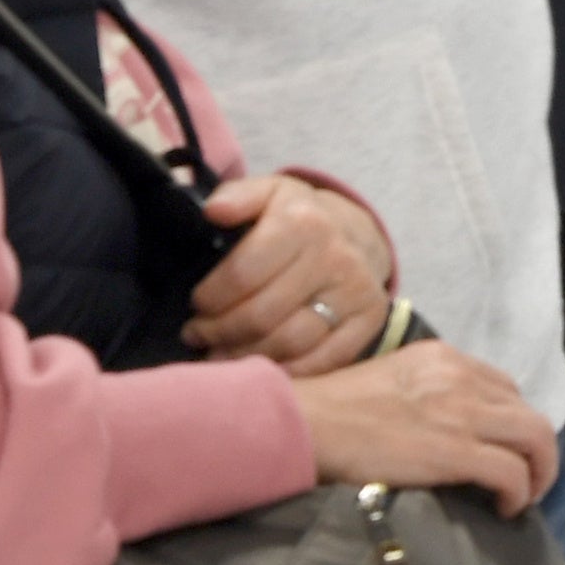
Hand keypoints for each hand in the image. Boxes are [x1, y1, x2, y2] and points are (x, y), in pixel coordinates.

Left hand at [188, 174, 393, 373]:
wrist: (357, 232)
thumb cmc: (298, 217)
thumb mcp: (269, 193)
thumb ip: (237, 196)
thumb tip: (213, 211)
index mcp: (303, 223)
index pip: (242, 275)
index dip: (209, 299)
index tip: (196, 306)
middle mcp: (335, 257)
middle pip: (261, 315)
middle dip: (219, 332)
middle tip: (199, 335)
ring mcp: (356, 291)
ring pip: (289, 342)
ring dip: (247, 356)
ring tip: (221, 353)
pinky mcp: (369, 320)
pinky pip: (323, 361)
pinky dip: (288, 371)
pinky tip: (263, 366)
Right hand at [289, 345, 555, 519]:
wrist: (305, 424)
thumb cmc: (332, 410)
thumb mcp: (391, 381)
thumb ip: (425, 393)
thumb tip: (441, 425)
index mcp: (443, 359)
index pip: (502, 386)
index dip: (511, 422)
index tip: (504, 449)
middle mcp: (461, 377)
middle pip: (527, 412)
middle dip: (535, 449)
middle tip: (526, 479)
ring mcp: (462, 412)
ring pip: (535, 437)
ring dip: (539, 471)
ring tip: (525, 497)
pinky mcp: (455, 450)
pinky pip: (511, 472)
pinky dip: (519, 493)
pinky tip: (505, 508)